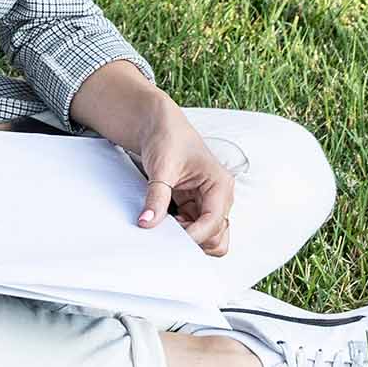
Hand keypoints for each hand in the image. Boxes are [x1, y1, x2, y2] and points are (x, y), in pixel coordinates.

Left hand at [135, 104, 233, 256]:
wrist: (159, 127)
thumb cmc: (168, 139)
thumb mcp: (162, 167)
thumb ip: (157, 196)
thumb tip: (147, 222)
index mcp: (220, 185)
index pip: (214, 222)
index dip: (194, 235)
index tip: (171, 239)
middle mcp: (219, 197)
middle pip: (217, 236)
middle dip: (194, 239)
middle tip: (167, 229)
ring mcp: (208, 204)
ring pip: (208, 238)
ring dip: (189, 239)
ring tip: (166, 225)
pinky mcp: (194, 207)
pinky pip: (194, 230)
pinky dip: (181, 233)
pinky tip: (164, 221)